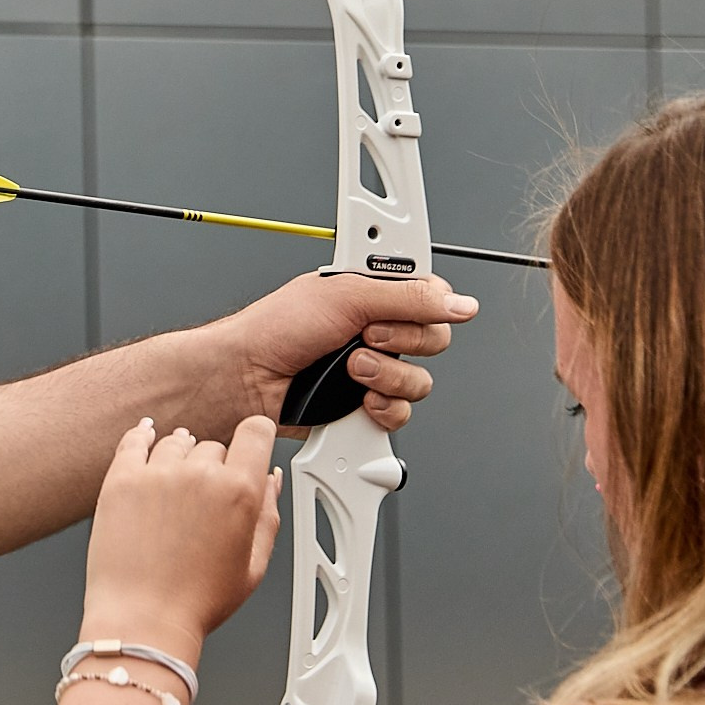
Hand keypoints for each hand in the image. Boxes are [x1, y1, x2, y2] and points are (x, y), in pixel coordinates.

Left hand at [82, 416, 281, 660]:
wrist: (142, 618)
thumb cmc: (196, 601)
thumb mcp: (254, 566)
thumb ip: (268, 515)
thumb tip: (271, 479)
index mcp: (238, 492)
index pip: (255, 432)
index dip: (257, 435)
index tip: (252, 439)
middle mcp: (198, 475)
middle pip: (214, 446)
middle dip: (215, 467)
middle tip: (205, 502)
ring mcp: (156, 474)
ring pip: (176, 443)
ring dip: (181, 456)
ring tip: (176, 487)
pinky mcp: (120, 480)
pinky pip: (134, 441)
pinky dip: (142, 435)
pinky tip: (145, 434)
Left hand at [208, 270, 476, 434]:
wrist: (245, 378)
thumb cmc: (275, 329)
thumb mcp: (344, 296)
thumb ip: (407, 296)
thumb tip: (459, 303)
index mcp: (374, 294)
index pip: (431, 292)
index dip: (430, 299)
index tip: (409, 303)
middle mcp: (378, 331)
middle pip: (434, 339)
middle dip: (405, 341)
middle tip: (366, 336)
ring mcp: (373, 370)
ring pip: (420, 381)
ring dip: (388, 377)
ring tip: (350, 370)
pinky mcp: (366, 405)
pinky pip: (401, 412)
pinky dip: (382, 408)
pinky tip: (357, 400)